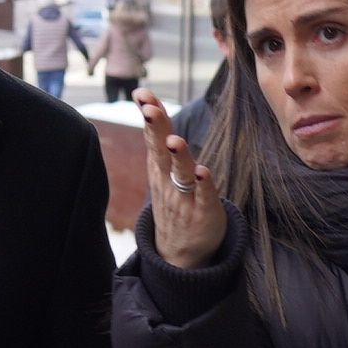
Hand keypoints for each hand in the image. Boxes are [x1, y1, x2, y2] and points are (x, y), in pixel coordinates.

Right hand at [135, 90, 225, 267]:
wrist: (179, 253)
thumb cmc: (173, 202)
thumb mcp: (161, 171)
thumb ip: (160, 139)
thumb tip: (150, 106)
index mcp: (159, 169)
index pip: (153, 137)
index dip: (150, 115)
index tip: (142, 94)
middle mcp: (168, 181)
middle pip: (162, 152)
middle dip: (157, 129)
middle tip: (150, 110)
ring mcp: (185, 197)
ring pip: (181, 173)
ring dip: (178, 156)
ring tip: (174, 140)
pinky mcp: (204, 212)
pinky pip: (205, 196)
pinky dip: (204, 184)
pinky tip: (204, 172)